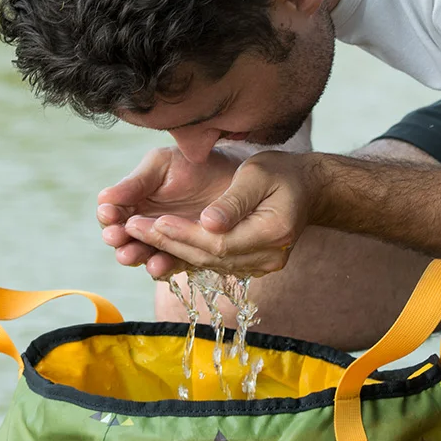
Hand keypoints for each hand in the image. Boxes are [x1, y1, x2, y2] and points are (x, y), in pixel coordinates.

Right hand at [98, 146, 241, 276]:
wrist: (231, 175)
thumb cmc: (192, 164)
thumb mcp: (161, 165)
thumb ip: (135, 183)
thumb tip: (104, 198)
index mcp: (133, 201)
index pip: (112, 213)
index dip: (108, 215)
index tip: (108, 214)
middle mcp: (144, 224)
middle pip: (123, 238)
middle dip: (118, 238)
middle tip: (116, 236)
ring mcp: (164, 241)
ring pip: (142, 254)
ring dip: (135, 255)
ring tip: (130, 255)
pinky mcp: (184, 254)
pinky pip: (170, 264)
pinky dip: (162, 266)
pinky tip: (158, 265)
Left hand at [123, 151, 324, 277]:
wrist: (307, 189)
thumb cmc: (281, 173)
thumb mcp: (258, 174)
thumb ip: (233, 200)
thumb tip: (207, 223)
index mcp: (273, 231)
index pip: (220, 241)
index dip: (184, 234)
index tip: (154, 221)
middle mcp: (269, 256)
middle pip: (211, 256)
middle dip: (169, 243)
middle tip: (133, 229)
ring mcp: (262, 265)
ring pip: (209, 263)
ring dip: (172, 251)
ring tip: (139, 236)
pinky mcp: (251, 266)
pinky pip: (215, 263)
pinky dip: (187, 254)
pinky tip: (161, 244)